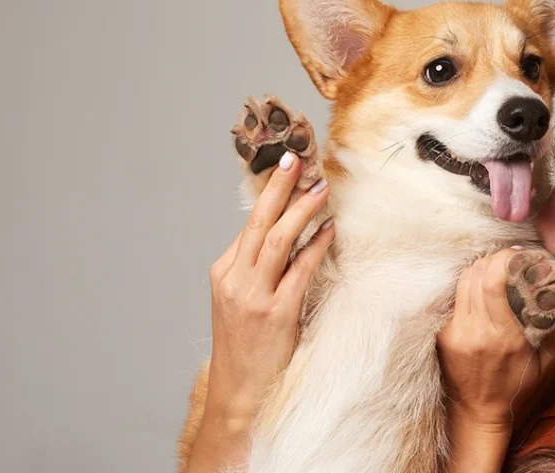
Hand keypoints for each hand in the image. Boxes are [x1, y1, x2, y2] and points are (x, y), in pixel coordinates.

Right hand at [203, 151, 332, 430]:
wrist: (239, 395)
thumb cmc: (246, 348)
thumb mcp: (241, 302)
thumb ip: (258, 269)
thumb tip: (288, 235)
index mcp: (224, 272)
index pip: (249, 224)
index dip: (269, 193)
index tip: (287, 168)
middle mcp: (235, 279)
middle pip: (258, 222)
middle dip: (278, 187)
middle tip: (296, 158)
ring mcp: (254, 296)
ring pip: (277, 240)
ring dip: (301, 210)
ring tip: (320, 187)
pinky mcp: (276, 314)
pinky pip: (300, 269)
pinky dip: (316, 246)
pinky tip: (329, 229)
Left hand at [438, 248, 554, 432]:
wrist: (479, 414)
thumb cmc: (518, 390)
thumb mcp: (548, 364)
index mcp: (504, 337)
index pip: (494, 283)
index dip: (504, 259)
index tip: (518, 253)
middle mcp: (476, 332)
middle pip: (476, 274)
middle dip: (493, 258)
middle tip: (509, 256)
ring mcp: (455, 332)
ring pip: (462, 281)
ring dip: (479, 267)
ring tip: (496, 266)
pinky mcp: (443, 335)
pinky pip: (454, 298)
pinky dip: (468, 285)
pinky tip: (480, 286)